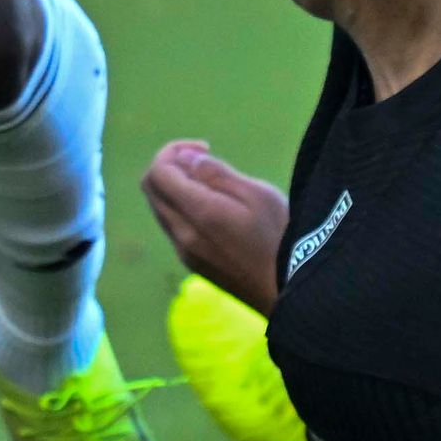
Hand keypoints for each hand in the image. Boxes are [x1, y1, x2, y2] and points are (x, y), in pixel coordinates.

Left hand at [144, 140, 290, 315]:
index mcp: (198, 213)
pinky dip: (180, 207)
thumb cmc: (281, 237)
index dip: (172, 151)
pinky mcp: (192, 263)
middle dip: (169, 166)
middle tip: (203, 160)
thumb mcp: (257, 194)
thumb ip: (216, 174)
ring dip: (174, 187)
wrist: (288, 292)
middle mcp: (182, 234)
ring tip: (212, 183)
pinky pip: (172, 226)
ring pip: (160, 209)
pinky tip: (213, 208)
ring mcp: (184, 252)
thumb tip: (185, 159)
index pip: (158, 173)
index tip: (204, 148)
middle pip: (151, 189)